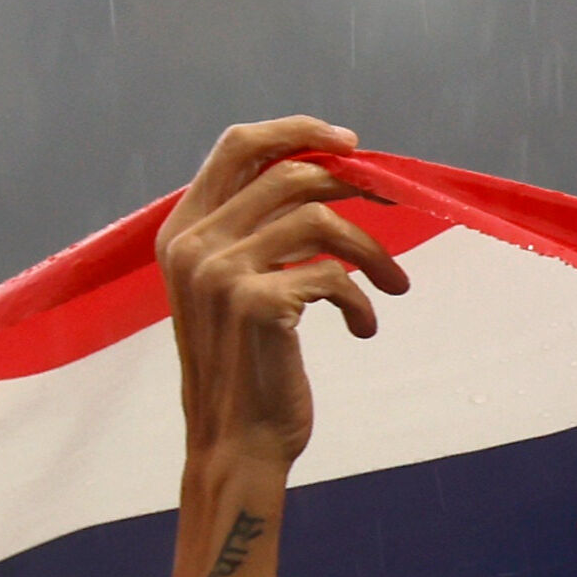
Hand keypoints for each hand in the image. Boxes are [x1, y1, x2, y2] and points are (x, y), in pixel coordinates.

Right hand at [156, 117, 408, 466]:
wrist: (238, 444)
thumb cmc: (249, 368)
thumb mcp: (236, 289)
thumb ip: (257, 233)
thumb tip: (325, 177)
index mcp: (182, 232)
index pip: (237, 146)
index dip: (297, 132)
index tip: (351, 143)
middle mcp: (193, 246)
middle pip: (292, 176)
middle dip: (354, 187)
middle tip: (394, 207)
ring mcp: (219, 273)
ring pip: (322, 221)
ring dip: (373, 252)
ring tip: (395, 284)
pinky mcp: (257, 303)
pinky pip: (335, 275)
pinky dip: (363, 301)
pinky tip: (364, 328)